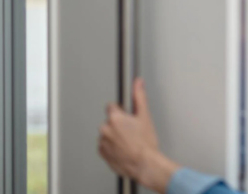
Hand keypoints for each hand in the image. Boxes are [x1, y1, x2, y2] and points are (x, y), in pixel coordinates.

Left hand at [99, 78, 179, 192]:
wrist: (144, 164)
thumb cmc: (145, 144)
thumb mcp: (145, 116)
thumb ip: (139, 97)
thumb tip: (138, 83)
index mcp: (115, 118)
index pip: (111, 106)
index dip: (122, 110)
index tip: (128, 116)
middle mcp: (105, 129)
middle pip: (110, 121)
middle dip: (119, 124)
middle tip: (132, 131)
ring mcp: (102, 142)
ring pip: (108, 134)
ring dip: (115, 136)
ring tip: (129, 142)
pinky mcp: (102, 154)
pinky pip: (105, 146)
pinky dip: (113, 146)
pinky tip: (124, 148)